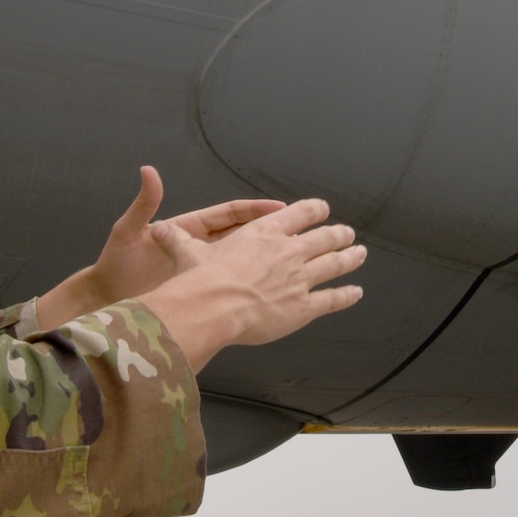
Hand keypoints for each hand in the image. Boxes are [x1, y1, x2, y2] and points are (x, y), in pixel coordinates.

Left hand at [36, 167, 285, 328]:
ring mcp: (199, 269)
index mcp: (187, 229)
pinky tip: (270, 290)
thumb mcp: (128, 232)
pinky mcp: (198, 290)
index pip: (228, 214)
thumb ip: (143, 205)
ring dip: (264, 257)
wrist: (105, 299)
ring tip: (294, 256)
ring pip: (240, 260)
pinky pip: (230, 285)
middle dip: (270, 230)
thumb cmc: (114, 266)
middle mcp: (198, 247)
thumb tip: (149, 171)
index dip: (254, 210)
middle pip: (242, 235)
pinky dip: (249, 285)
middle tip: (299, 227)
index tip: (279, 207)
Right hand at [138, 197, 366, 370]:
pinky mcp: (303, 306)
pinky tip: (356, 293)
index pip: (299, 213)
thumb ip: (177, 240)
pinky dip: (347, 296)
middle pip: (324, 237)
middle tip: (348, 234)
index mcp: (265, 232)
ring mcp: (299, 278)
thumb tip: (157, 230)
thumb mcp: (188, 253)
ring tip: (360, 254)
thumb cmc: (201, 279)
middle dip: (338, 234)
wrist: (212, 306)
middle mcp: (288, 251)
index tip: (322, 210)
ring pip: (334, 264)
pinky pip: (332, 299)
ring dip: (350, 258)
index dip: (314, 210)